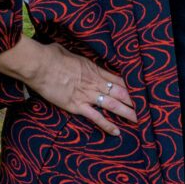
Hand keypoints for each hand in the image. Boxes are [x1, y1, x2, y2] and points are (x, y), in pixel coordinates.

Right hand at [0, 36, 137, 136]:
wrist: (40, 65)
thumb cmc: (51, 55)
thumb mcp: (69, 52)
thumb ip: (76, 59)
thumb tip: (72, 57)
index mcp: (93, 68)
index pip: (116, 78)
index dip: (128, 86)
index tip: (137, 91)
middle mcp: (94, 82)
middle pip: (119, 92)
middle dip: (132, 100)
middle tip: (145, 108)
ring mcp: (87, 95)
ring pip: (112, 105)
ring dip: (127, 113)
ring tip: (138, 119)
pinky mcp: (77, 106)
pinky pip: (96, 117)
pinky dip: (107, 125)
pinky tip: (117, 131)